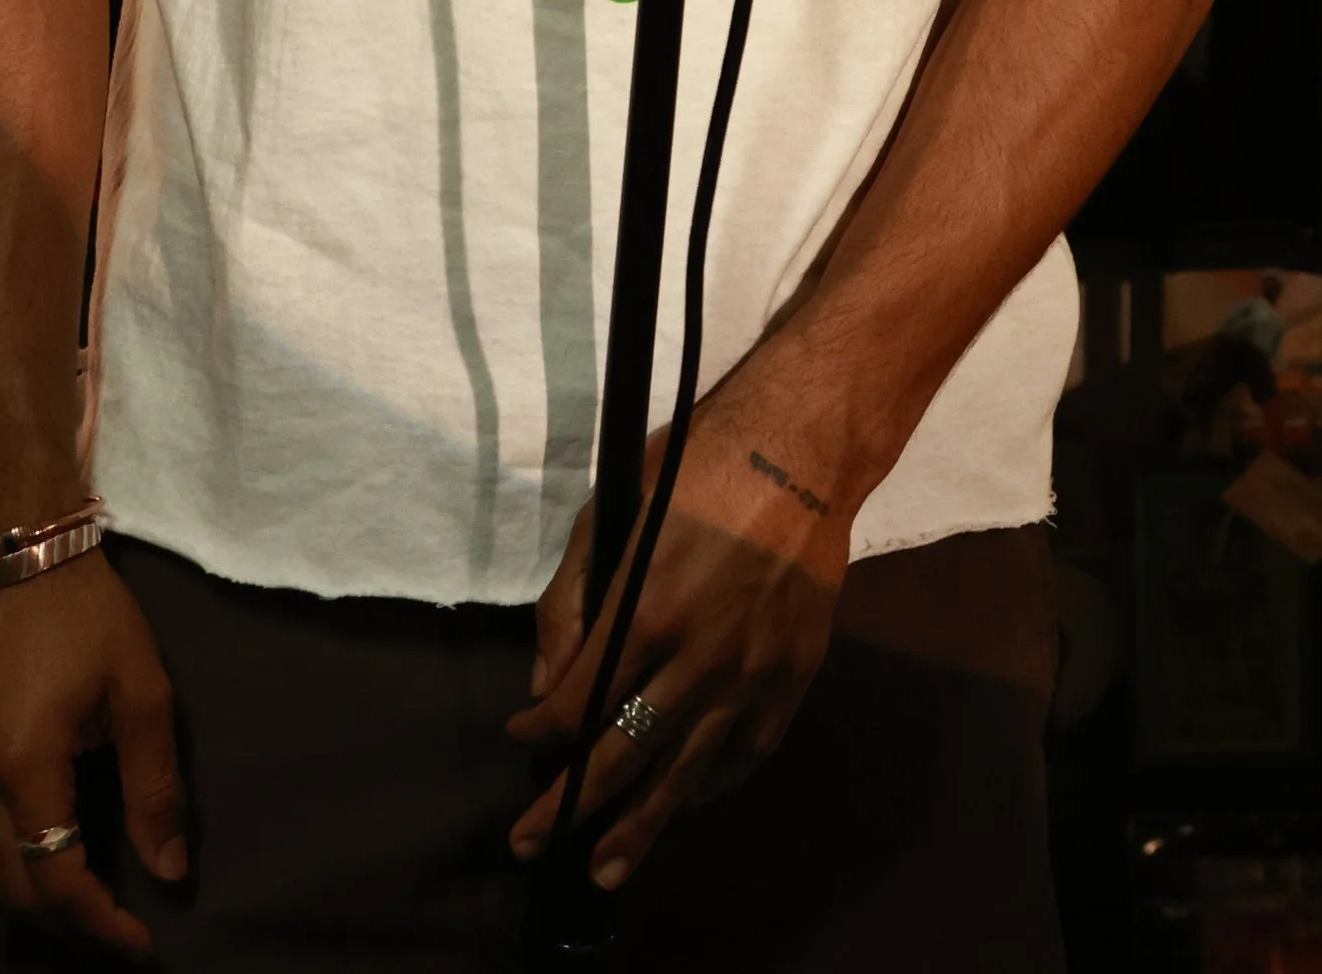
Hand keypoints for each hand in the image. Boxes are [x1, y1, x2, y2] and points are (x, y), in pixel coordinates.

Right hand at [0, 550, 185, 955]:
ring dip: (25, 898)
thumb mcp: (139, 687)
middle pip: (7, 891)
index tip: (139, 938)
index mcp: (21, 763)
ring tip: (81, 896)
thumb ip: (155, 785)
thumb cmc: (83, 607)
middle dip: (63, 922)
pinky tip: (39, 848)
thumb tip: (169, 868)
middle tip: (115, 921)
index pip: (53, 880)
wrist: (7, 543)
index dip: (98, 922)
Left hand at [508, 363, 851, 893]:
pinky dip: (711, 786)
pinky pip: (745, 755)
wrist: (800, 452)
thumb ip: (572, 602)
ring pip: (686, 774)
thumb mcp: (615, 514)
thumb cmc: (697, 469)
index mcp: (649, 608)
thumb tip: (548, 686)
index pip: (578, 702)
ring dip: (641, 826)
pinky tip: (685, 802)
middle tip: (533, 843)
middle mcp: (699, 656)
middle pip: (624, 755)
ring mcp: (750, 675)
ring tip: (606, 868)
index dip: (541, 730)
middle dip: (570, 805)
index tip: (521, 738)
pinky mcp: (790, 679)